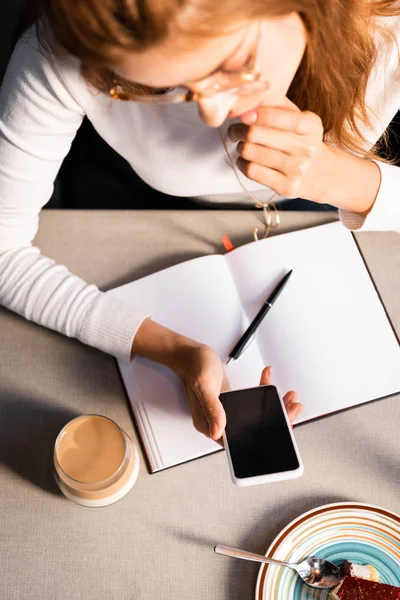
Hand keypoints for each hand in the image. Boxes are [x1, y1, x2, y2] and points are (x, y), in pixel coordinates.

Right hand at [172, 343, 302, 443]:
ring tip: (289, 398)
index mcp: (210, 425)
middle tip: (293, 408)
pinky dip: (264, 392)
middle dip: (277, 419)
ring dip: (275, 406)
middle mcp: (218, 422)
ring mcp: (226, 413)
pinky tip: (269, 380)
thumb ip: (212, 408)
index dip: (264, 436)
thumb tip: (218, 432)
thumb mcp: (205, 386)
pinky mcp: (231, 403)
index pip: (241, 438)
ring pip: (256, 416)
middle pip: (253, 428)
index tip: (284, 427)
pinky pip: (253, 403)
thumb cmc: (194, 367)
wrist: (190, 354)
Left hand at [228, 98, 330, 203]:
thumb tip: (251, 97)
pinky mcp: (286, 187)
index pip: (283, 117)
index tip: (244, 114)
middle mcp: (306, 148)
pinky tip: (245, 160)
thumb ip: (279, 105)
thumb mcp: (300, 119)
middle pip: (257, 135)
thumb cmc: (302, 141)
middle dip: (239, 130)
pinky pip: (252, 171)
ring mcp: (297, 169)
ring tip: (242, 145)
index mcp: (310, 126)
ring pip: (251, 153)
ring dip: (240, 147)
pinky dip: (242, 163)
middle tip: (235, 130)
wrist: (321, 174)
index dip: (259, 114)